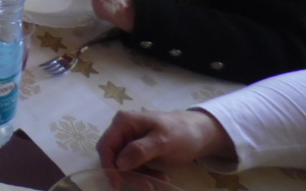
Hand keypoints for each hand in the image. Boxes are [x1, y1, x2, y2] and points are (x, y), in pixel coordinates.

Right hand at [97, 108, 232, 172]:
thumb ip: (140, 151)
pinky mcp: (138, 149)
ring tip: (160, 181)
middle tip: (148, 186)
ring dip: (139, 175)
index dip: (109, 165)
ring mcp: (130, 139)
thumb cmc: (181, 133)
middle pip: (114, 156)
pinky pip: (135, 166)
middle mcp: (123, 130)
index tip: (118, 184)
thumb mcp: (162, 142)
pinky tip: (161, 177)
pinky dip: (146, 174)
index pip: (106, 145)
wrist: (199, 133)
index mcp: (124, 122)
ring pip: (124, 164)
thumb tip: (119, 163)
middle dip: (129, 173)